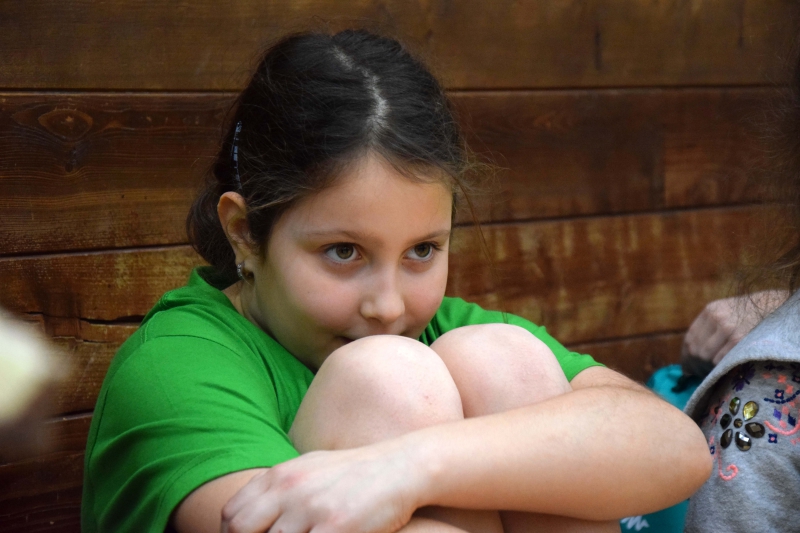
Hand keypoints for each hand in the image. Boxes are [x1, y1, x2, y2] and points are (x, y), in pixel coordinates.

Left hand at [221, 444, 421, 532]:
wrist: (400, 468)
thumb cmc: (355, 473)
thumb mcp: (310, 468)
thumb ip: (279, 486)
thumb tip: (247, 514)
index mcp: (280, 475)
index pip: (232, 515)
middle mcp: (290, 490)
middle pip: (241, 531)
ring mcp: (312, 510)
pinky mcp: (337, 529)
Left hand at [681, 290, 788, 370]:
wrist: (773, 308)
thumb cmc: (750, 314)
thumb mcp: (726, 312)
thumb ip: (710, 328)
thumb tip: (692, 354)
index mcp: (710, 311)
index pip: (690, 338)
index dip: (686, 356)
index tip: (687, 367)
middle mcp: (717, 318)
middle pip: (696, 349)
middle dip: (695, 365)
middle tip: (698, 373)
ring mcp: (728, 328)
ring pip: (707, 356)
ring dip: (706, 368)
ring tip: (711, 372)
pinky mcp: (739, 339)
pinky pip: (721, 359)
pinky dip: (719, 367)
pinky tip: (722, 370)